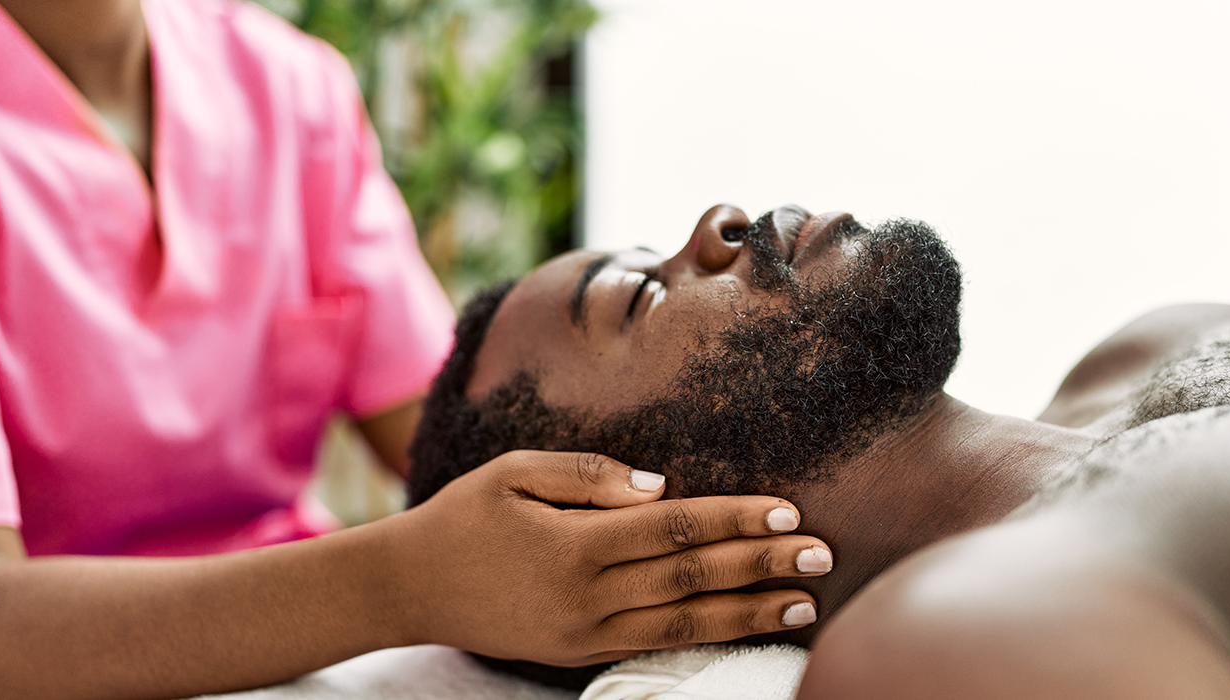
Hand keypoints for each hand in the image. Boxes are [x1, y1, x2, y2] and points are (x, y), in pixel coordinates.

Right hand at [379, 450, 831, 665]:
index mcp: (573, 545)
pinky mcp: (577, 655)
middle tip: (822, 553)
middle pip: (691, 580)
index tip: (787, 510)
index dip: (734, 519)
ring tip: (803, 602)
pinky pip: (653, 646)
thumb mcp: (513, 472)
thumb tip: (659, 485)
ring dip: (748, 614)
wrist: (407, 588)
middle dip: (761, 565)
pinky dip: (704, 638)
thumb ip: (587, 474)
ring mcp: (583, 634)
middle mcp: (585, 597)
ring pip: (683, 625)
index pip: (674, 530)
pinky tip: (742, 626)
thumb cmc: (462, 517)